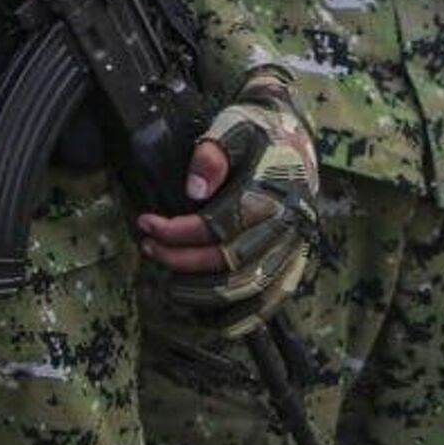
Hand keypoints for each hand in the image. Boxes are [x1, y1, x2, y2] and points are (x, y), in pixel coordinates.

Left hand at [136, 72, 321, 338]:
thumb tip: (194, 190)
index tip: (146, 224)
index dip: (177, 231)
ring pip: (249, 287)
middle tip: (150, 250)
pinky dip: (243, 317)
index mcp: (272, 188)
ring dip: (204, 293)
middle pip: (229, 260)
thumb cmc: (256, 128)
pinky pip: (273, 299)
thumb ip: (213, 152)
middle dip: (182, 261)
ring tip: (171, 282)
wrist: (293, 130)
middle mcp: (288, 221)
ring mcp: (295, 243)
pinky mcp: (296, 258)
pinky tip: (211, 319)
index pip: (217, 225)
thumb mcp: (232, 125)